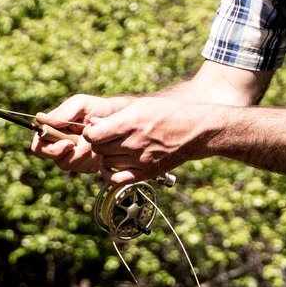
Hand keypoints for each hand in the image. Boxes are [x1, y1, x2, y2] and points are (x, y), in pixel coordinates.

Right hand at [30, 94, 130, 176]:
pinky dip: (95, 158)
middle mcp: (59, 147)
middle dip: (74, 154)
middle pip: (57, 161)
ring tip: (97, 140)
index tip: (68, 143)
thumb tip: (40, 119)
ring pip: (72, 166)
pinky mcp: (86, 165)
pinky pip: (86, 168)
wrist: (116, 117)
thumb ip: (62, 113)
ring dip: (87, 154)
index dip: (50, 149)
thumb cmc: (96, 108)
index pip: (38, 148)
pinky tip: (100, 147)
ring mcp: (72, 158)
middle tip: (88, 143)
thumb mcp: (80, 104)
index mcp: (51, 133)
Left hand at [33, 93, 213, 182]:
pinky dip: (110, 174)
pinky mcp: (146, 173)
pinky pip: (117, 180)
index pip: (93, 135)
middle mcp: (133, 143)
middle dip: (98, 143)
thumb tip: (92, 124)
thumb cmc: (168, 113)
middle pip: (99, 149)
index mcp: (130, 124)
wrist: (195, 130)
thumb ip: (114, 117)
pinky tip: (113, 166)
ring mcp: (140, 160)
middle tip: (106, 138)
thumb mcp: (140, 106)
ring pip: (106, 163)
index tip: (95, 130)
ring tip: (115, 148)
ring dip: (106, 156)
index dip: (90, 132)